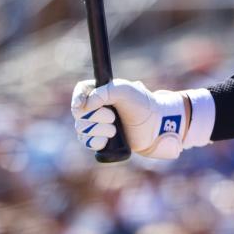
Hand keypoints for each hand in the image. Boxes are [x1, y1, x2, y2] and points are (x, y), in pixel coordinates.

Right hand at [71, 79, 189, 159]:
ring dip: (99, 130)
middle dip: (96, 117)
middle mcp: (96, 107)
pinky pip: (87, 142)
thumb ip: (103, 92)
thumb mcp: (124, 91)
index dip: (78, 99)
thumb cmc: (142, 104)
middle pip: (79, 114)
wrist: (155, 126)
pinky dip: (96, 142)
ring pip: (82, 129)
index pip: (80, 91)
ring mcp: (97, 124)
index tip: (81, 106)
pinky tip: (108, 140)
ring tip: (115, 129)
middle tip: (113, 116)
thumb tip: (85, 106)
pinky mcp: (100, 139)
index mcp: (101, 91)